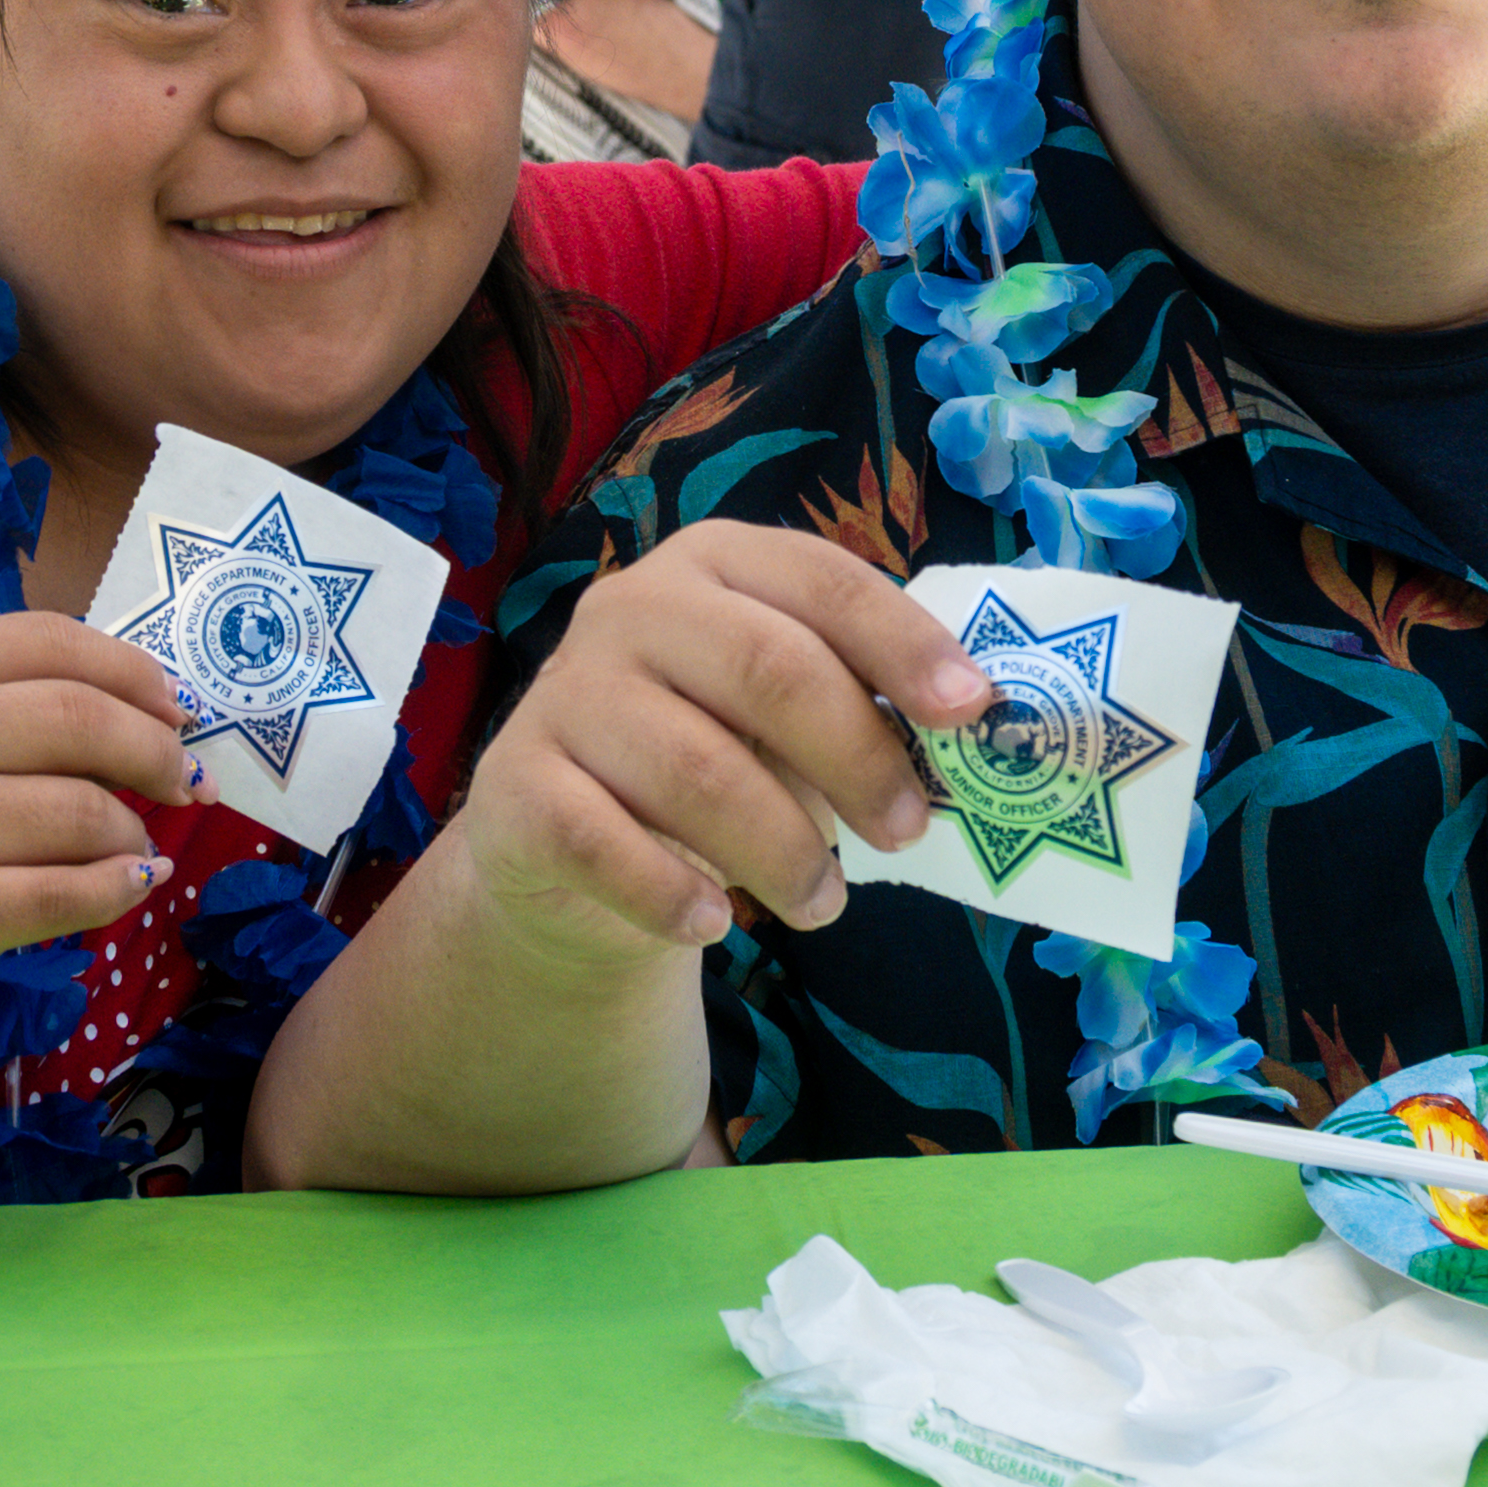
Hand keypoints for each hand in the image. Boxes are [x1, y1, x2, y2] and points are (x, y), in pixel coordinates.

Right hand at [0, 612, 194, 1047]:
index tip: (176, 709)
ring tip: (134, 845)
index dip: (133, 671)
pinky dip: (122, 887)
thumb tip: (150, 710)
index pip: (50, 642)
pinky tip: (134, 882)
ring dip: (133, 832)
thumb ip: (8, 704)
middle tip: (183, 781)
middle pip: (82, 719)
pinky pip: (68, 892)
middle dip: (156, 751)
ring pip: (84, 812)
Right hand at [454, 524, 979, 976]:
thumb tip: (971, 731)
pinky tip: (715, 924)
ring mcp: (566, 692)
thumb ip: (856, 702)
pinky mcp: (515, 786)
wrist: (560, 842)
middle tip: (906, 831)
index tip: (972, 711)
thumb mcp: (780, 713)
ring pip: (699, 773)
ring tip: (823, 903)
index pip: (822, 580)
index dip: (903, 643)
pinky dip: (673, 895)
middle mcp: (631, 606)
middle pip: (769, 671)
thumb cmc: (709, 755)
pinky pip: (606, 846)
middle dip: (857, 758)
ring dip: (782, 852)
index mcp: (715, 562)